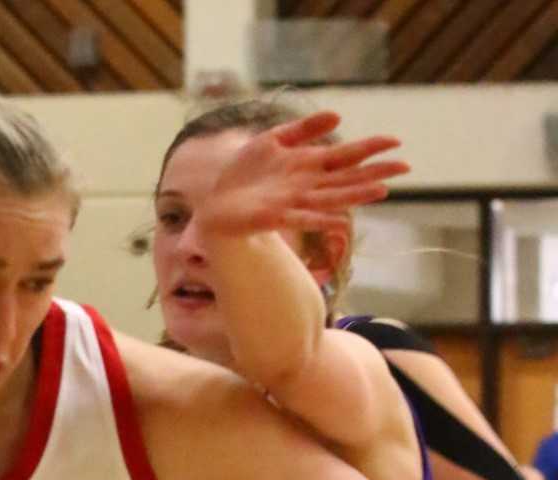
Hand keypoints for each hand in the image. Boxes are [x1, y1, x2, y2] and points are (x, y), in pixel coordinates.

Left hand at [197, 111, 409, 236]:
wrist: (217, 200)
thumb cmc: (245, 173)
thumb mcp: (273, 141)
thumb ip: (303, 129)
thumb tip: (338, 116)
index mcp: (308, 164)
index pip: (346, 155)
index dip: (370, 148)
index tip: (396, 141)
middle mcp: (307, 184)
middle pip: (347, 178)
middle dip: (374, 172)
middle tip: (405, 166)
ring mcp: (293, 202)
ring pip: (331, 198)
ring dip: (355, 195)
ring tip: (382, 190)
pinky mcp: (276, 217)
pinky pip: (302, 219)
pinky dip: (320, 220)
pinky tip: (339, 220)